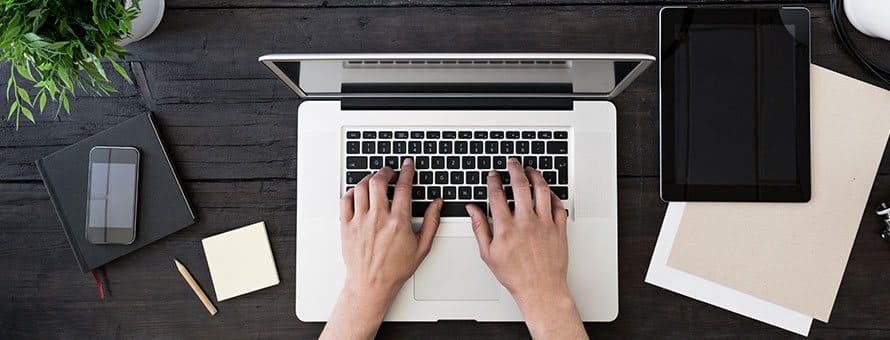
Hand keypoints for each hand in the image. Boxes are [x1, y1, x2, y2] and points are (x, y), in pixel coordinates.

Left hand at [320, 158, 442, 339]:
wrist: (371, 284)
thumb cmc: (395, 269)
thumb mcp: (422, 247)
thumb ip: (432, 222)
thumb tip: (437, 204)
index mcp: (398, 222)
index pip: (403, 187)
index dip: (407, 172)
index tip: (408, 165)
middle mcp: (378, 219)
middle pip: (379, 181)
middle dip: (385, 171)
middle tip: (390, 171)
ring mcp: (360, 221)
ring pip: (361, 187)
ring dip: (369, 179)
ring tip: (375, 179)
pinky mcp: (346, 226)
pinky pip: (346, 200)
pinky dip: (352, 191)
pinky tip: (359, 193)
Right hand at [466, 158, 586, 339]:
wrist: (540, 289)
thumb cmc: (515, 275)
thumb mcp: (488, 253)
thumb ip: (479, 227)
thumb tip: (472, 209)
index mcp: (506, 228)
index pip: (497, 195)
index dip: (494, 180)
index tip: (493, 174)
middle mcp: (526, 222)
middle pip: (520, 185)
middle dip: (515, 169)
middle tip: (512, 162)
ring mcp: (544, 224)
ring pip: (542, 190)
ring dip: (535, 176)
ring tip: (531, 170)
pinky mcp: (559, 229)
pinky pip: (558, 205)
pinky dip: (553, 194)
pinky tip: (548, 191)